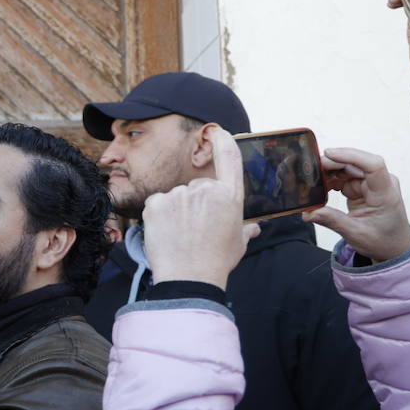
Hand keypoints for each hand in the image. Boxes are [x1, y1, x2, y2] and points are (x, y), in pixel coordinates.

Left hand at [142, 128, 258, 289]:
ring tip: (181, 235)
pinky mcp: (155, 203)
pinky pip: (157, 203)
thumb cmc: (216, 262)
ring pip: (176, 197)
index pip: (228, 158)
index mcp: (229, 196)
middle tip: (196, 228)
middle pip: (198, 187)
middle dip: (196, 203)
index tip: (218, 131)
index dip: (223, 141)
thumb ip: (245, 228)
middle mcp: (204, 190)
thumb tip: (254, 227)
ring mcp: (178, 195)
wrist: (188, 278)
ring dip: (177, 210)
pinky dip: (159, 215)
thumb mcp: (238, 243)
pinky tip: (166, 232)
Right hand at [305, 148, 409, 261]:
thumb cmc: (382, 241)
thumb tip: (309, 213)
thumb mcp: (357, 234)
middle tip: (308, 173)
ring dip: (328, 173)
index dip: (350, 155)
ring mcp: (371, 184)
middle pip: (354, 164)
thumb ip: (333, 221)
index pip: (372, 165)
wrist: (393, 248)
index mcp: (385, 193)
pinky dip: (330, 181)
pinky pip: (343, 177)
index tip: (328, 154)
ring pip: (346, 168)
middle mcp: (380, 183)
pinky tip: (320, 188)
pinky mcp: (362, 187)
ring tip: (311, 183)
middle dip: (331, 164)